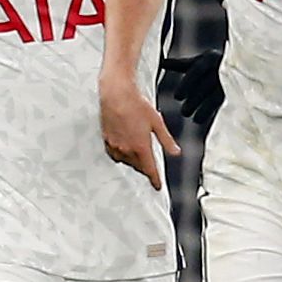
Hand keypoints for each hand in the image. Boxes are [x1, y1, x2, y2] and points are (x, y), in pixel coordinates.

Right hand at [99, 73, 178, 191]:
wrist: (116, 95)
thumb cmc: (137, 105)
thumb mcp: (157, 123)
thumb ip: (167, 140)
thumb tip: (176, 152)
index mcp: (141, 146)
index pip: (149, 169)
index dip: (154, 179)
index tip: (157, 186)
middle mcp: (126, 149)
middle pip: (138, 166)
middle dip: (145, 168)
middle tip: (151, 168)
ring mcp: (115, 145)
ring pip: (126, 161)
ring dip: (134, 162)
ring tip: (140, 155)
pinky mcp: (106, 140)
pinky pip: (114, 154)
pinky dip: (121, 155)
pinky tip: (125, 149)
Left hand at [156, 49, 225, 129]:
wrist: (239, 64)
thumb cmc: (212, 64)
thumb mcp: (197, 62)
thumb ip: (180, 65)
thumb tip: (162, 63)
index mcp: (210, 58)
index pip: (198, 69)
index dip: (187, 83)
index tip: (178, 97)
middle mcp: (221, 67)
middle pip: (206, 85)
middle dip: (194, 99)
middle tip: (184, 111)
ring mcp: (229, 80)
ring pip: (215, 96)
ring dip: (202, 108)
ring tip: (191, 117)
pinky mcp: (233, 91)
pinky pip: (220, 102)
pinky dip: (208, 112)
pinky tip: (199, 120)